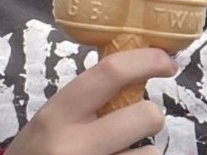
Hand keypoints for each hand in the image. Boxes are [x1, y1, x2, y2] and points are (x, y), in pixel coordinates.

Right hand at [5, 47, 176, 154]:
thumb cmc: (39, 151)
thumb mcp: (54, 118)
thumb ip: (90, 97)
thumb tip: (140, 68)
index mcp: (59, 113)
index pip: (111, 72)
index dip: (147, 60)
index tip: (168, 61)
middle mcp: (71, 145)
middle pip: (144, 115)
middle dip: (153, 114)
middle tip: (143, 119)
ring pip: (150, 154)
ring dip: (144, 151)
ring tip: (122, 153)